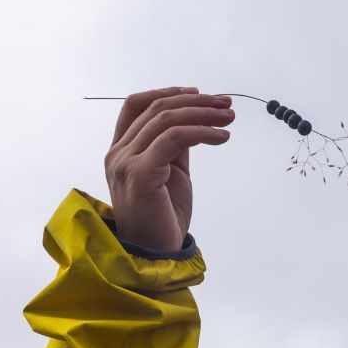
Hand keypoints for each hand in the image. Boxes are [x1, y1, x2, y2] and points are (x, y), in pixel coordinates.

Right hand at [104, 86, 234, 251]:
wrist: (154, 254)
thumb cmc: (163, 217)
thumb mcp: (171, 173)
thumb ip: (175, 147)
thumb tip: (196, 120)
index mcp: (121, 150)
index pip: (136, 105)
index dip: (167, 92)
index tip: (199, 93)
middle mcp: (118, 153)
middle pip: (156, 108)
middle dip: (196, 102)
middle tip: (226, 105)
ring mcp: (125, 162)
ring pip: (166, 119)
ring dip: (203, 113)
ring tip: (229, 119)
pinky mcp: (141, 173)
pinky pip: (174, 138)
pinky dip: (202, 132)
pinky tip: (222, 138)